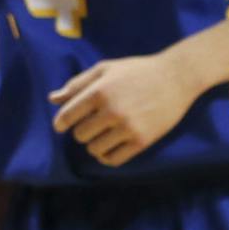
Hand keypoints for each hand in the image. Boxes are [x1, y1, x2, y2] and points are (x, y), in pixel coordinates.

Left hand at [49, 51, 199, 167]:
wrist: (176, 78)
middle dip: (81, 131)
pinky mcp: (142, 141)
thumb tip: (52, 99)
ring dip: (94, 144)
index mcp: (99, 91)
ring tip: (101, 134)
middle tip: (90, 124)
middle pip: (80, 135)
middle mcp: (112, 111)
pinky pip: (113, 159)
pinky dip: (106, 156)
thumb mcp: (105, 69)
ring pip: (95, 149)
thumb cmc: (136, 71)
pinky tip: (110, 146)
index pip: (67, 116)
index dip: (60, 123)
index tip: (61, 126)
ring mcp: (128, 128)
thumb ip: (77, 84)